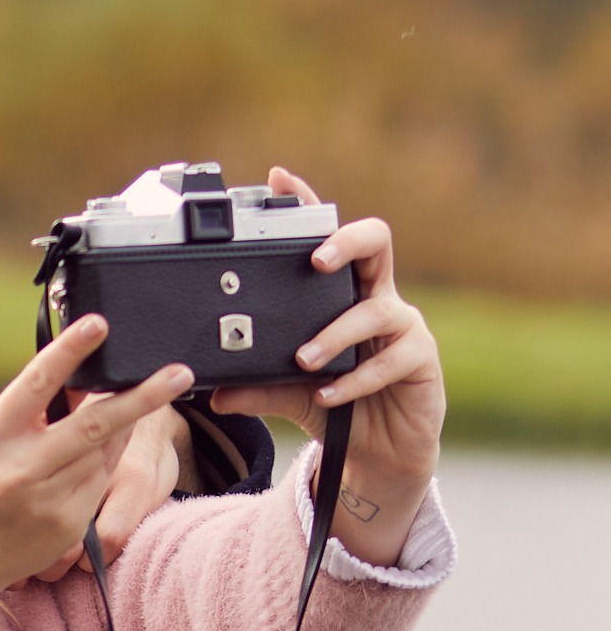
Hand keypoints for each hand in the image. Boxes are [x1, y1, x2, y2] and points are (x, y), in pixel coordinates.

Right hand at [0, 315, 194, 622]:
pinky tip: (92, 461)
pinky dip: (107, 464)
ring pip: (106, 452)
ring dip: (121, 429)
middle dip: (142, 398)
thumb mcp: (0, 437)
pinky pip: (102, 482)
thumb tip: (91, 378)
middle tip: (179, 374)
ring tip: (119, 417)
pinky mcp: (68, 525)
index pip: (38, 384)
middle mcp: (21, 466)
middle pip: (94, 425)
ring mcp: (47, 499)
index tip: (98, 324)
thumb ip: (41, 410)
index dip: (69, 351)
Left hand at [210, 166, 445, 565]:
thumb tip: (210, 392)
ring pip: (376, 309)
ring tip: (304, 359)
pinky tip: (327, 393)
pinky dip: (354, 379)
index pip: (328, 236)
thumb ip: (254, 386)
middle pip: (375, 241)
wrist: (379, 451)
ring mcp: (402, 326)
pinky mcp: (420, 360)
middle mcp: (375, 297)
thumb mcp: (285, 391)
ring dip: (335, 334)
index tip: (278, 179)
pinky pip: (391, 360)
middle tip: (315, 260)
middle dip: (345, 241)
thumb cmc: (333, 402)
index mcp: (340, 292)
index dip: (308, 204)